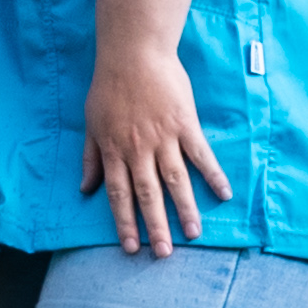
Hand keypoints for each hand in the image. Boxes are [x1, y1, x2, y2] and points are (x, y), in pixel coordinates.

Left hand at [82, 45, 233, 256]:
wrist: (133, 53)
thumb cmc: (109, 87)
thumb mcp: (91, 123)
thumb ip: (90, 158)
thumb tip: (85, 189)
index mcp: (114, 150)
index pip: (119, 195)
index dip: (124, 222)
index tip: (131, 247)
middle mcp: (138, 149)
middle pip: (147, 194)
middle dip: (155, 226)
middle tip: (163, 254)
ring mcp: (163, 137)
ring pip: (175, 180)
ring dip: (184, 209)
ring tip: (192, 234)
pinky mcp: (185, 125)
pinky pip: (201, 155)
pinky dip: (212, 175)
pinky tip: (223, 195)